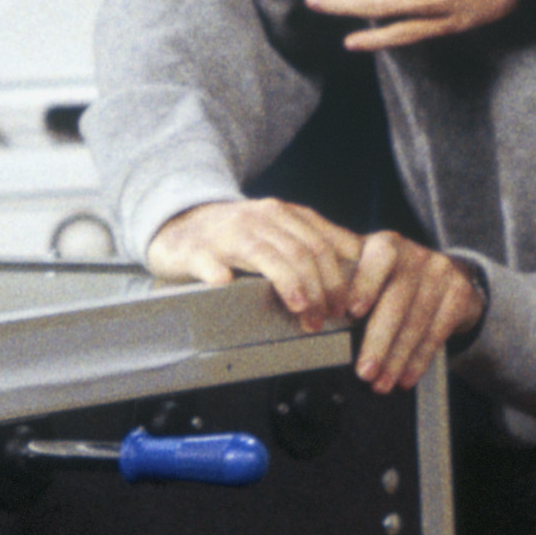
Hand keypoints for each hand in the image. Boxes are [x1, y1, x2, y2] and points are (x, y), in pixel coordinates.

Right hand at [146, 198, 361, 329]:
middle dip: (319, 288)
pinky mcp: (195, 250)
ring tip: (301, 310)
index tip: (348, 307)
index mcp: (281, 215)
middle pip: (299, 251)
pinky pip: (209, 262)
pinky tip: (228, 286)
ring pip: (264, 255)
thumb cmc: (234, 235)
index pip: (320, 243)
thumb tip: (359, 258)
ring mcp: (225, 234)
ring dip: (288, 283)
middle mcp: (257, 219)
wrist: (177, 223)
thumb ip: (312, 240)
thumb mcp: (276, 229)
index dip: (338, 277)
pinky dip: (220, 275)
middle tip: (324, 319)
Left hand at [346, 231, 484, 393]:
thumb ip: (345, 283)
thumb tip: (311, 311)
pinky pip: (437, 332)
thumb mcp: (369, 269)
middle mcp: (415, 254)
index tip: (352, 312)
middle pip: (397, 300)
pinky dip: (419, 359)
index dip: (366, 284)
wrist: (445, 275)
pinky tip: (406, 376)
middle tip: (364, 371)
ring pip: (417, 321)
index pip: (379, 258)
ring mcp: (440, 273)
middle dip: (379, 340)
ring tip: (381, 383)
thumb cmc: (391, 278)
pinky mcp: (459, 293)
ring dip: (397, 358)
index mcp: (386, 245)